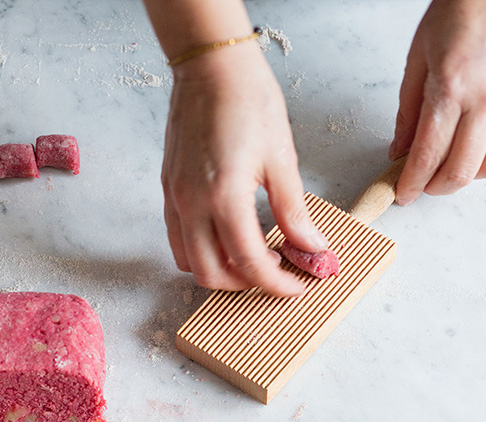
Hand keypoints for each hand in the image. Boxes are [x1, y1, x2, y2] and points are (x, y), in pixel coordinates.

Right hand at [162, 43, 327, 295]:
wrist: (211, 67)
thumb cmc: (248, 102)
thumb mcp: (282, 159)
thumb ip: (294, 212)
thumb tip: (312, 247)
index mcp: (224, 196)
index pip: (250, 263)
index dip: (277, 284)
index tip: (297, 286)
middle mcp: (191, 203)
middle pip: (212, 275)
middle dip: (246, 284)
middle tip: (276, 272)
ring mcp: (175, 198)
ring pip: (189, 263)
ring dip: (222, 272)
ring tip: (253, 257)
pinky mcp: (169, 191)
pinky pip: (177, 239)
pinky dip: (202, 252)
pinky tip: (228, 238)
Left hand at [390, 0, 485, 204]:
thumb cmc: (459, 12)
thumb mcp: (418, 59)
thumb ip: (407, 112)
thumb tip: (399, 152)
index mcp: (451, 87)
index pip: (428, 155)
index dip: (412, 183)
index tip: (402, 194)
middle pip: (460, 172)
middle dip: (434, 188)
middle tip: (422, 185)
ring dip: (464, 178)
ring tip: (447, 167)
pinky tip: (471, 147)